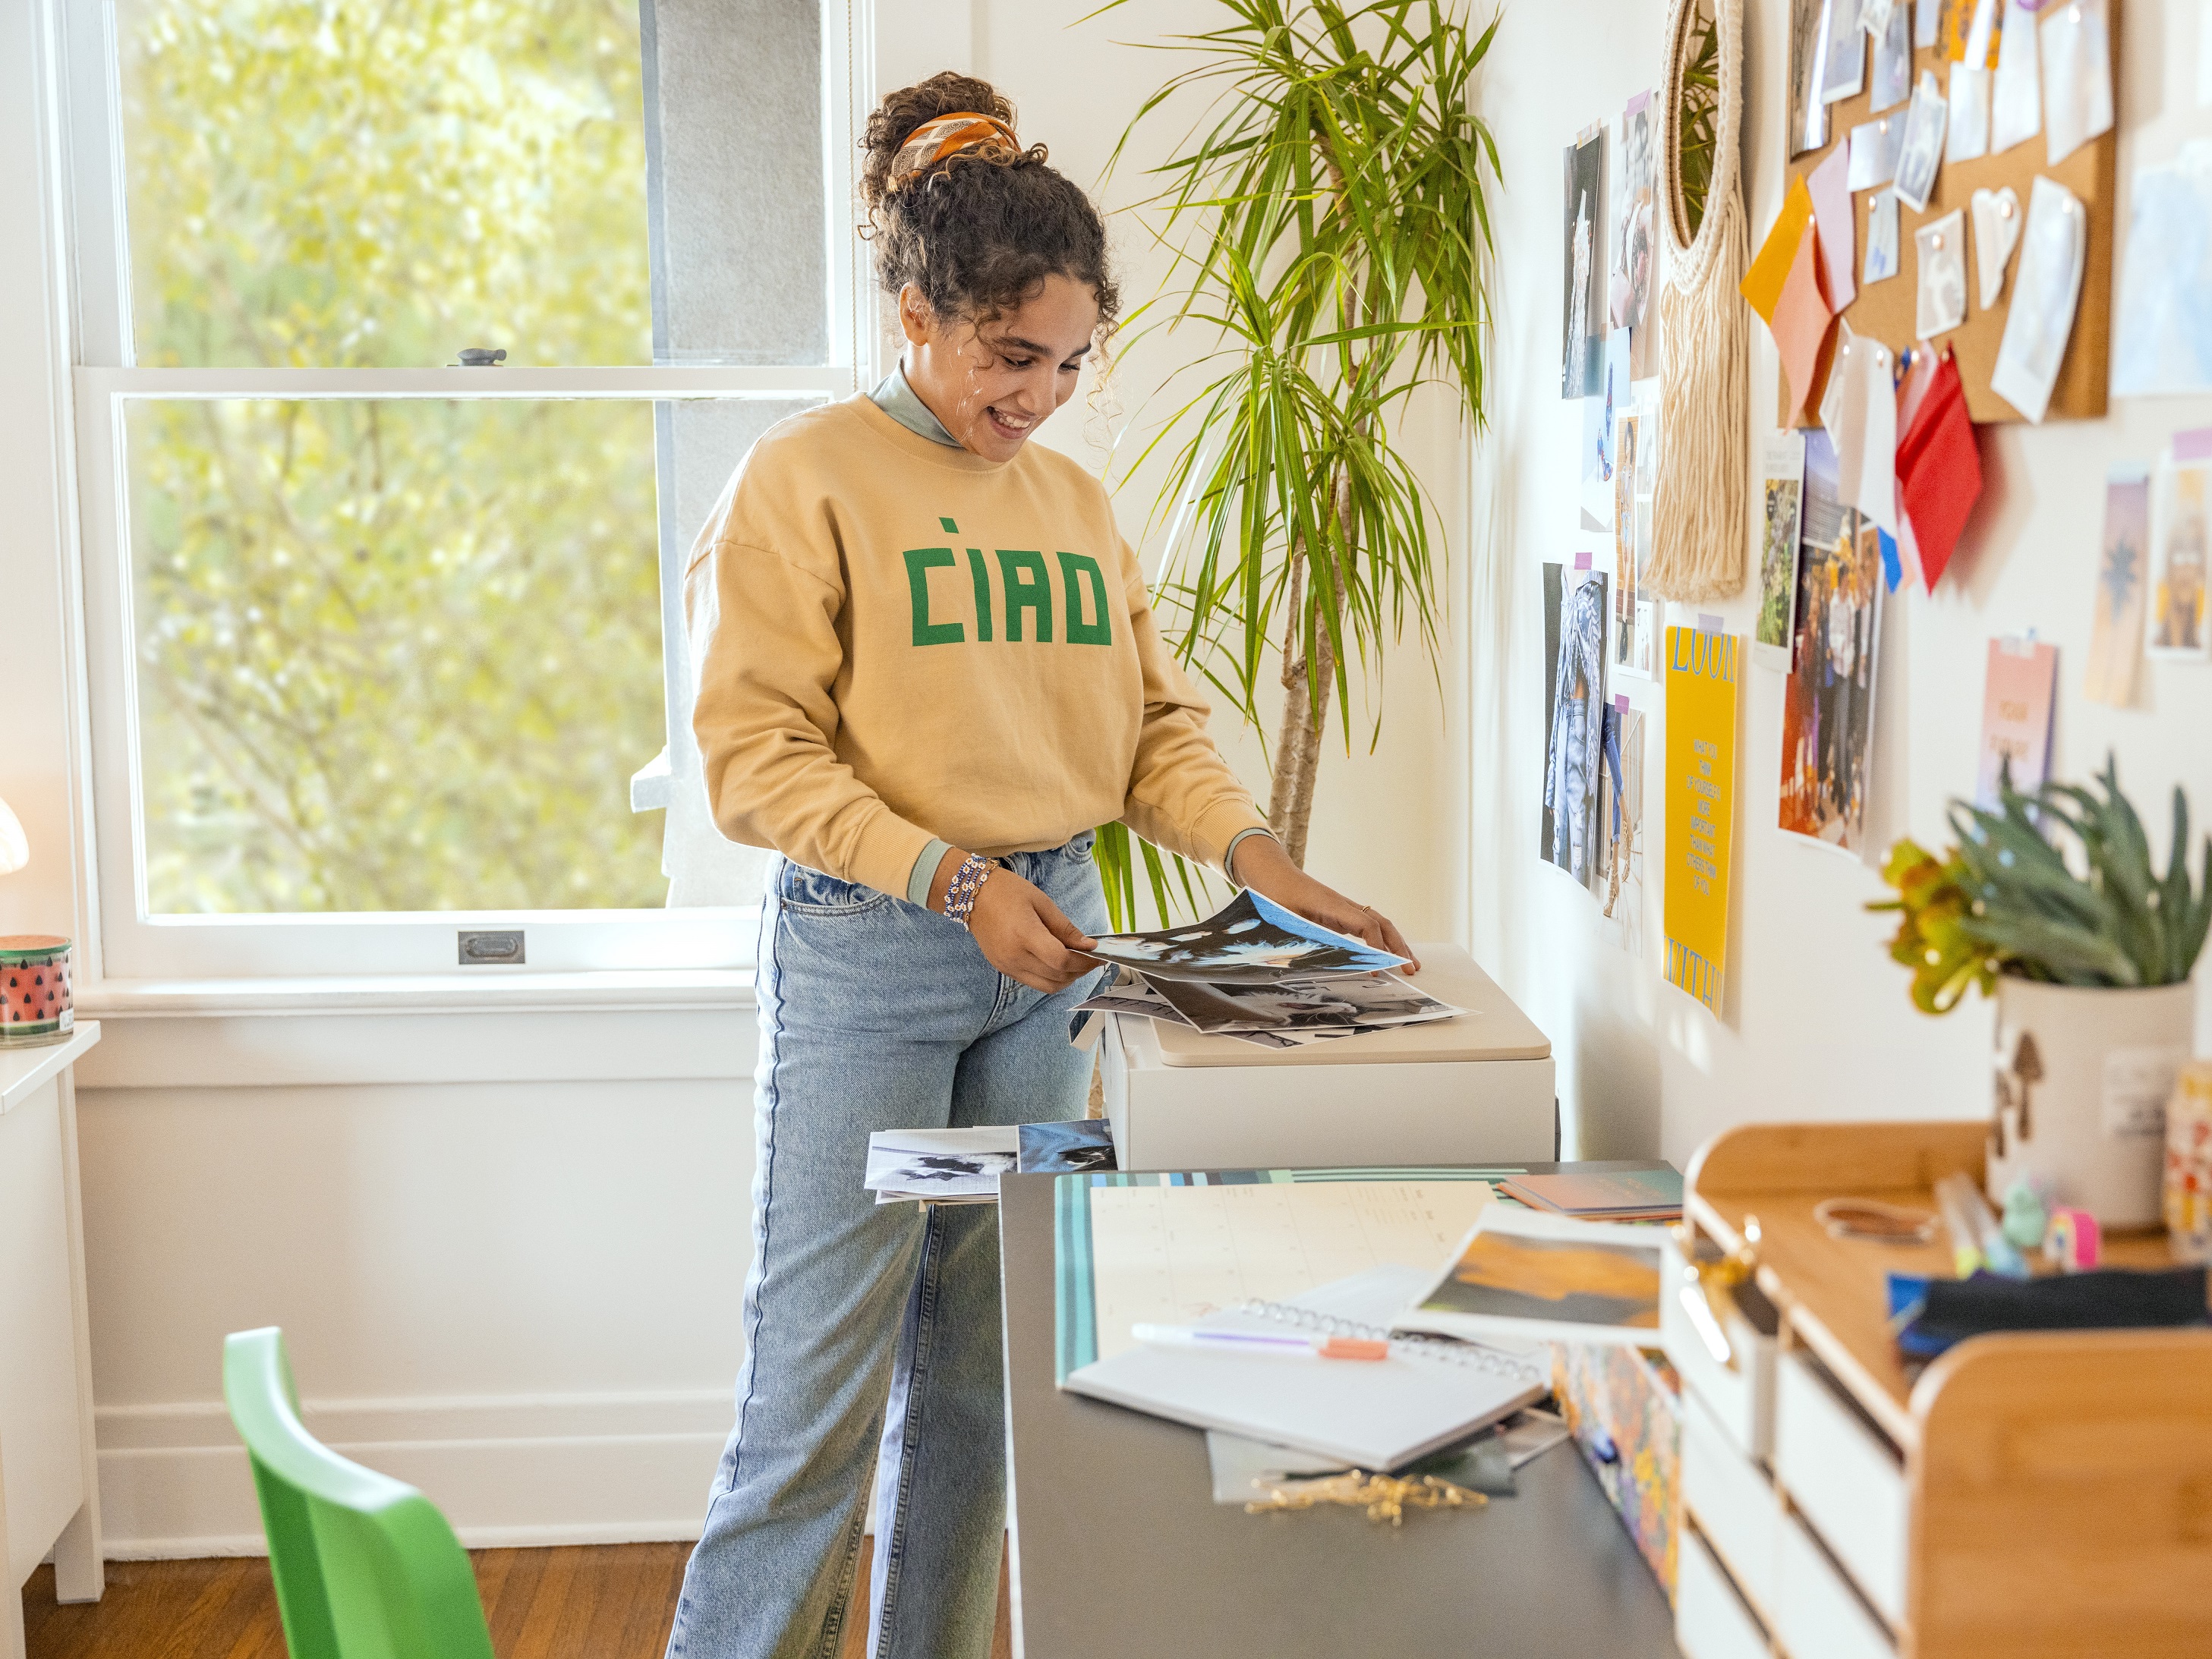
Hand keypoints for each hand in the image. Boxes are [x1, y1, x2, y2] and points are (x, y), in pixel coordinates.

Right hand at [931, 849, 1097, 992]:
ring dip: (1066, 978)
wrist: (971, 895)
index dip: (1083, 961)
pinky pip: (1034, 982)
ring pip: (1047, 986)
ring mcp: (1007, 966)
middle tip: (1090, 958)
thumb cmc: (1007, 892)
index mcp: (1024, 935)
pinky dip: (1051, 977)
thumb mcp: (1042, 903)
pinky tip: (1057, 962)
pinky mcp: (1003, 969)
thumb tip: (1088, 945)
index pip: (1061, 961)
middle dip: (1080, 971)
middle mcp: (1014, 957)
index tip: (1096, 954)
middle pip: (1057, 977)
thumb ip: (1065, 928)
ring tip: (1076, 962)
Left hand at [1230, 835, 1419, 971]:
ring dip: (1395, 943)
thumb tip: (1306, 967)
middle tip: (1411, 969)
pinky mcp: (1340, 915)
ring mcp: (1344, 910)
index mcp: (1333, 906)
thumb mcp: (1283, 919)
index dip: (1376, 947)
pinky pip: (1367, 927)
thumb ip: (1296, 941)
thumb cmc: (1275, 895)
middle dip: (1398, 947)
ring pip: (1379, 924)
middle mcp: (1344, 906)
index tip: (1378, 970)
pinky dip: (1380, 941)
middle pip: (1382, 924)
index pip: (1366, 926)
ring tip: (1409, 964)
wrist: (1273, 874)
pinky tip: (1385, 954)